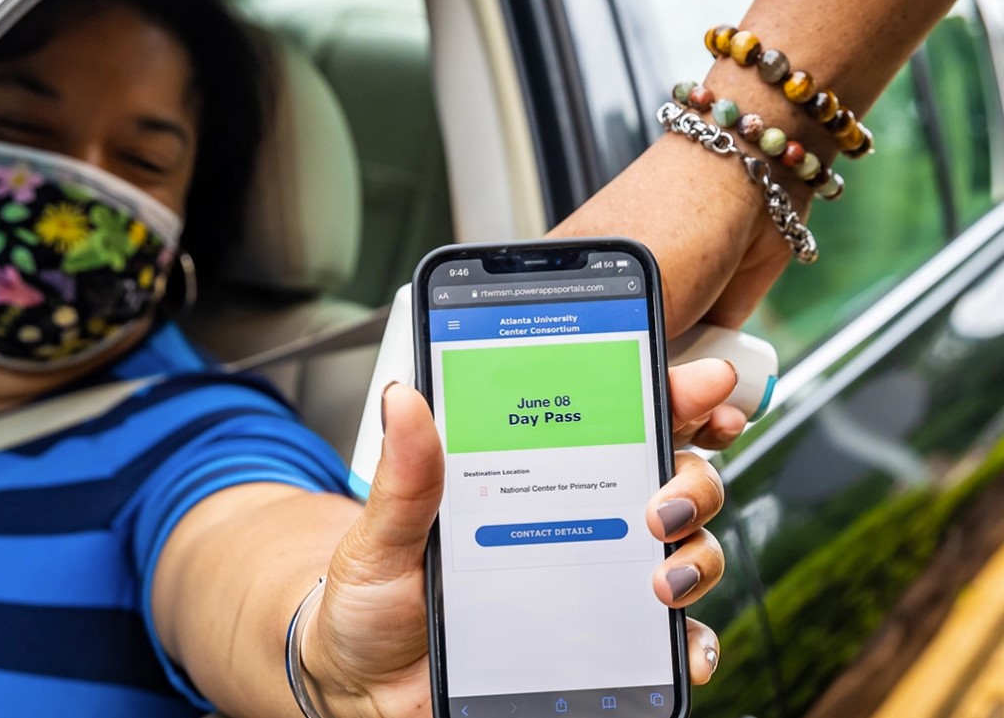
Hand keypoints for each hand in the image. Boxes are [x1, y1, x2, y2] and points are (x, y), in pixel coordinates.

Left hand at [303, 359, 735, 716]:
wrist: (368, 688)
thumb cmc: (375, 600)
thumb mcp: (383, 535)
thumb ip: (404, 477)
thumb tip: (405, 401)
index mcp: (533, 475)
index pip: (614, 418)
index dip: (670, 391)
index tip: (701, 381)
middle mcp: (578, 520)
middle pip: (672, 479)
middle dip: (693, 479)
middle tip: (662, 504)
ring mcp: (596, 583)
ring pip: (688, 551)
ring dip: (697, 557)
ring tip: (660, 579)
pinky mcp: (603, 647)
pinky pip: (673, 641)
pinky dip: (693, 641)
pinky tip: (680, 646)